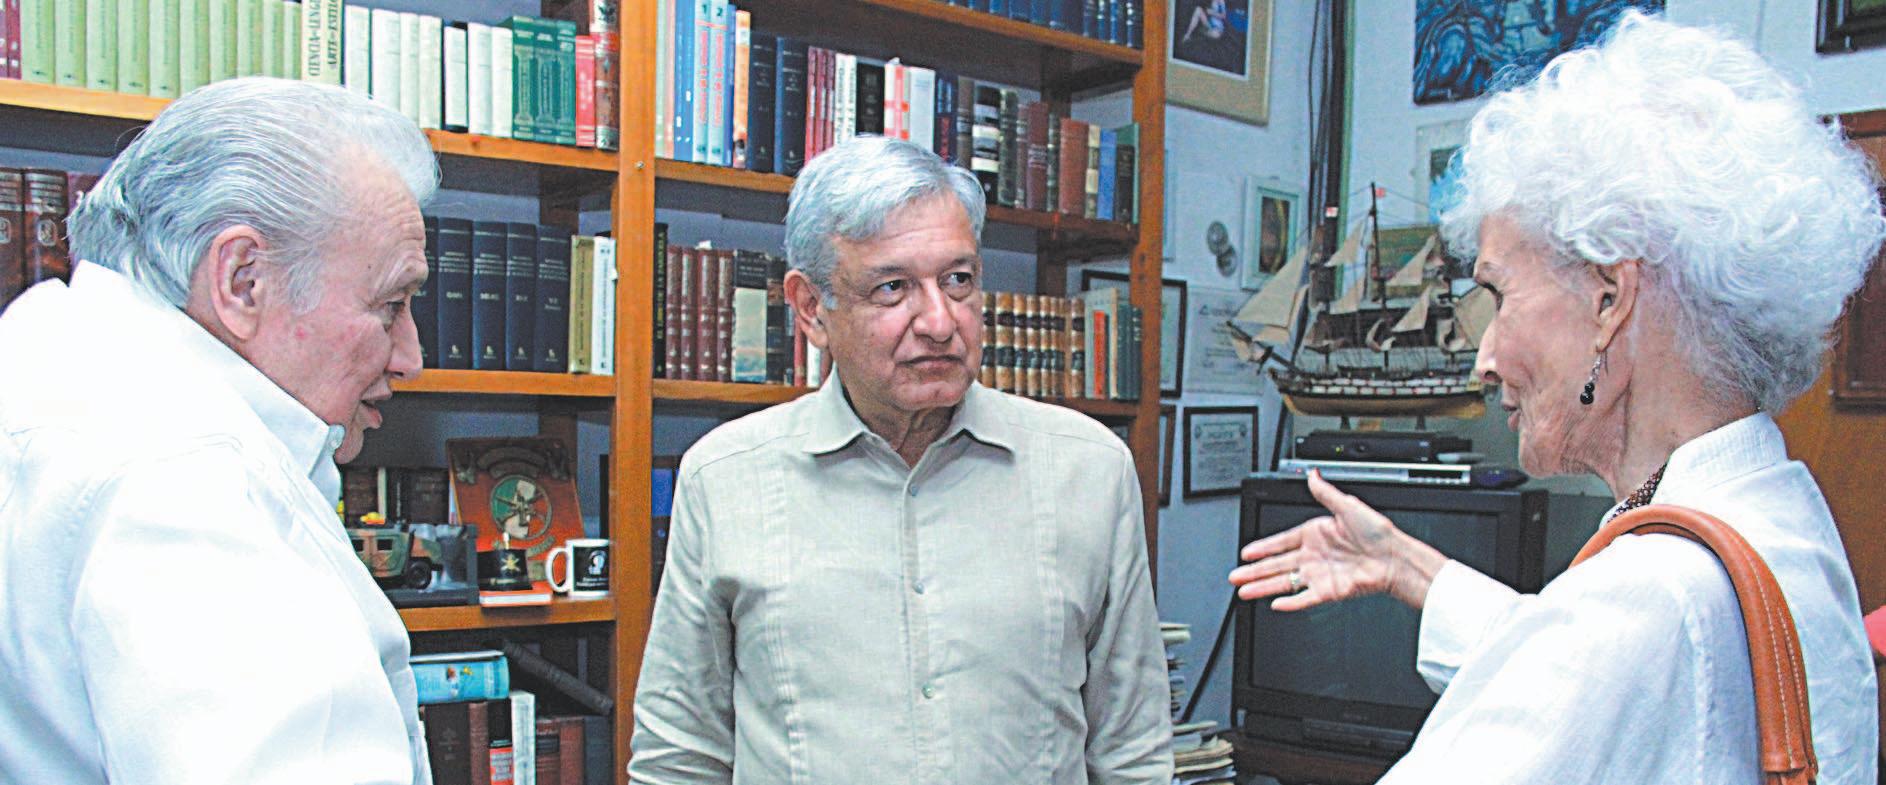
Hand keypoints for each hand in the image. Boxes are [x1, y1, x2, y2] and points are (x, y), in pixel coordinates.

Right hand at [1227, 470, 1445, 610]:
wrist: (1395, 557)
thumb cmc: (1377, 531)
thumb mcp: (1348, 505)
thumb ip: (1325, 492)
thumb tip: (1313, 475)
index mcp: (1315, 534)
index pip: (1281, 542)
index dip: (1262, 548)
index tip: (1245, 553)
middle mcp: (1314, 555)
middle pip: (1277, 565)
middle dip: (1254, 571)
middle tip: (1235, 576)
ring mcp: (1319, 574)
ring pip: (1285, 582)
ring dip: (1264, 587)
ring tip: (1245, 591)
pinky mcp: (1329, 591)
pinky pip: (1305, 598)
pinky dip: (1291, 602)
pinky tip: (1276, 603)